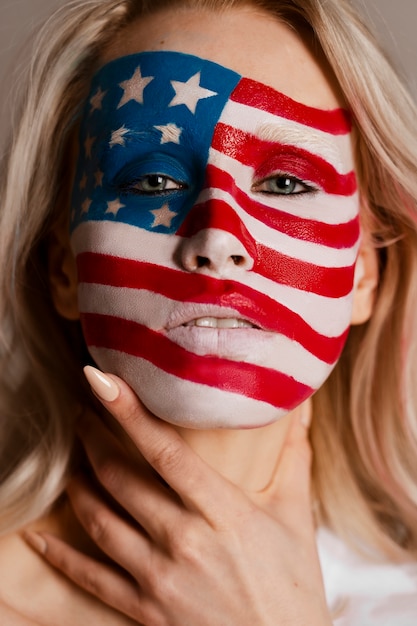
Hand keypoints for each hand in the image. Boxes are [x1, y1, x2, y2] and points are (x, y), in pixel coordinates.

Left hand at [25, 367, 330, 625]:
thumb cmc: (292, 588)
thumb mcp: (296, 519)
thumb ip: (294, 459)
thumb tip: (300, 410)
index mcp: (223, 512)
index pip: (165, 451)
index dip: (129, 413)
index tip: (101, 381)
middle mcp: (183, 540)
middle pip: (121, 479)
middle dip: (93, 439)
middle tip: (82, 412)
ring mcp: (159, 577)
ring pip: (100, 520)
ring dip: (78, 484)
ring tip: (71, 459)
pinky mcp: (145, 609)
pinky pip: (92, 577)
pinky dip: (62, 554)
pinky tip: (42, 537)